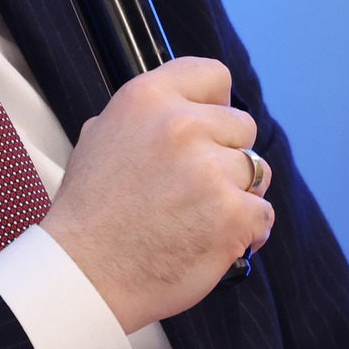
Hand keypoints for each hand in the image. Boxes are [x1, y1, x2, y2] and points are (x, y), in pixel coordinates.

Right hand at [40, 58, 273, 333]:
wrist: (85, 273)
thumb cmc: (90, 212)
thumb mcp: (100, 136)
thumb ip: (145, 116)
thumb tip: (182, 110)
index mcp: (148, 98)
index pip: (213, 75)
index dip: (215, 104)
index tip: (209, 127)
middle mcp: (181, 125)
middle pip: (242, 126)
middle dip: (227, 155)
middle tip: (196, 186)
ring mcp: (210, 169)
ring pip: (256, 170)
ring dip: (237, 194)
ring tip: (201, 217)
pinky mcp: (232, 213)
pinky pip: (263, 213)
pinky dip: (247, 230)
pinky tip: (217, 240)